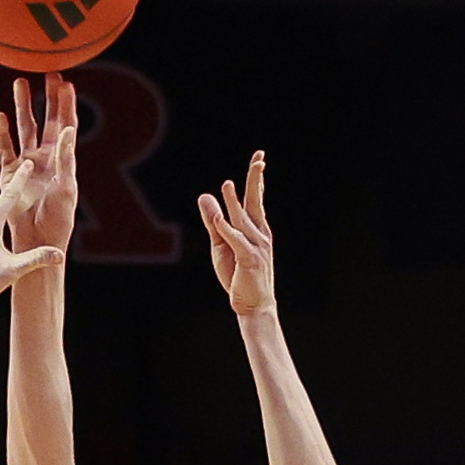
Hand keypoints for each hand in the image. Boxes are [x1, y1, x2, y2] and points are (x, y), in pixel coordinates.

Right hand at [0, 73, 78, 253]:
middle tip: (46, 74)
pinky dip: (1, 133)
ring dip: (22, 106)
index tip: (65, 82)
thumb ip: (66, 159)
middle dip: (46, 97)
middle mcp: (44, 157)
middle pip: (45, 120)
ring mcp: (25, 163)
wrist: (36, 241)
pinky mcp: (8, 173)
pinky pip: (4, 148)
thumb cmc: (57, 220)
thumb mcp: (66, 188)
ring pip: (23, 128)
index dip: (66, 104)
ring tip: (19, 83)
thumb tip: (69, 129)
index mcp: (62, 160)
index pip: (65, 125)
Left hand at [198, 151, 276, 317]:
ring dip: (234, 203)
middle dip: (256, 180)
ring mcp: (256, 247)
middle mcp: (259, 234)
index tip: (259, 159)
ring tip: (227, 185)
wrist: (252, 305)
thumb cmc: (239, 275)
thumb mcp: (221, 244)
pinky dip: (227, 231)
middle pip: (255, 203)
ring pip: (242, 221)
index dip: (257, 179)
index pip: (255, 200)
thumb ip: (212, 220)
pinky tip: (219, 221)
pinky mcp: (248, 260)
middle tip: (259, 159)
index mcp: (256, 229)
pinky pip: (236, 242)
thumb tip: (204, 195)